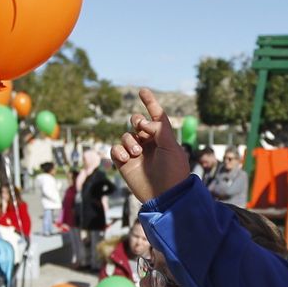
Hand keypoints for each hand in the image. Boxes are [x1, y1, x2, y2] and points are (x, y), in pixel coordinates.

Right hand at [111, 89, 190, 203]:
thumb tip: (145, 122)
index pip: (155, 116)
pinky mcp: (124, 164)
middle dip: (137, 120)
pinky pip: (115, 149)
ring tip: (137, 152)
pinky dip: (118, 150)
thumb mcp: (172, 147)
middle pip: (137, 122)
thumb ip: (160, 129)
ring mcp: (136, 153)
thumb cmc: (172, 171)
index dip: (149, 103)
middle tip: (141, 127)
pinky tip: (126, 157)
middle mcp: (149, 144)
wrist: (164, 196)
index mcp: (162, 138)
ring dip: (129, 140)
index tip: (142, 90)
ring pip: (125, 136)